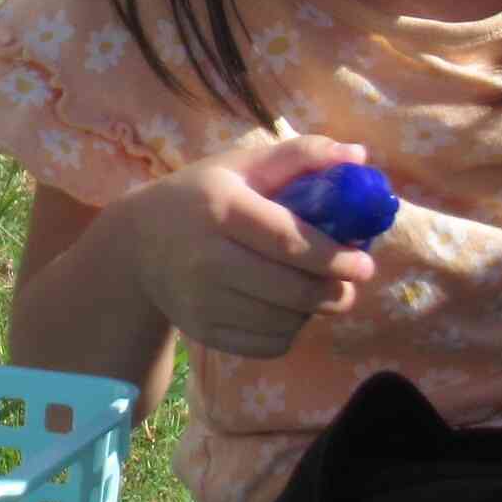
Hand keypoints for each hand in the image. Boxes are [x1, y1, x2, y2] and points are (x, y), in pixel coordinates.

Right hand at [124, 134, 383, 360]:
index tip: (364, 264)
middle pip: (291, 290)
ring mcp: (201, 301)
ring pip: (283, 322)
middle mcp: (206, 258)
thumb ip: (301, 155)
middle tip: (349, 284)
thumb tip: (360, 158)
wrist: (137, 245)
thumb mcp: (242, 164)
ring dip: (310, 311)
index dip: (334, 258)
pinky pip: (266, 346)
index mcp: (221, 208)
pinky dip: (288, 332)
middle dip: (333, 292)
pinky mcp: (203, 332)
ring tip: (312, 292)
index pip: (288, 241)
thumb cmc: (202, 196)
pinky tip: (285, 310)